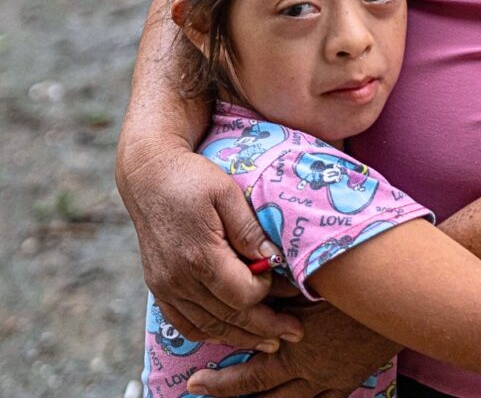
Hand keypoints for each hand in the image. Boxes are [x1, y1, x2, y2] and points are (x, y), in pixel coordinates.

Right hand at [118, 140, 302, 347]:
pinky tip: (230, 332)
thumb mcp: (227, 192)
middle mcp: (179, 279)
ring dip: (240, 337)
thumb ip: (249, 229)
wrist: (149, 176)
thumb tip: (273, 257)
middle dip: (265, 328)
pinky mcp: (159, 287)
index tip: (282, 278)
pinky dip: (210, 332)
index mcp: (199, 255)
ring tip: (270, 340)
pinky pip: (185, 323)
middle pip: (228, 317)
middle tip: (295, 333)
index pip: (242, 293)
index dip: (266, 290)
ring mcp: (166, 287)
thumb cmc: (192, 177)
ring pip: (207, 326)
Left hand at [186, 303, 398, 397]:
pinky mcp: (350, 379)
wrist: (402, 298)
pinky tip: (295, 397)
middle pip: (263, 394)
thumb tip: (252, 283)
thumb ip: (280, 289)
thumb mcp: (312, 283)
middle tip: (205, 392)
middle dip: (231, 395)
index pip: (249, 375)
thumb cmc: (356, 284)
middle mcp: (309, 372)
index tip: (196, 382)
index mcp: (295, 350)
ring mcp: (331, 380)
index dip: (220, 383)